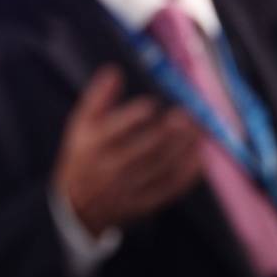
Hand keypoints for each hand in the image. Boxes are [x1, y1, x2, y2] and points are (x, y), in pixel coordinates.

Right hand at [53, 65, 203, 236]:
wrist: (77, 205)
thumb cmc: (82, 155)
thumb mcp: (81, 124)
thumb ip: (98, 97)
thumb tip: (115, 71)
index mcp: (93, 146)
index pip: (114, 131)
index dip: (134, 117)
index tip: (152, 104)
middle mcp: (111, 169)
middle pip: (144, 150)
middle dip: (168, 132)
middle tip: (186, 115)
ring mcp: (129, 188)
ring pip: (161, 168)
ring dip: (183, 149)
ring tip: (198, 130)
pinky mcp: (144, 203)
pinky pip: (170, 188)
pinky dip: (188, 173)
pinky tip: (199, 156)